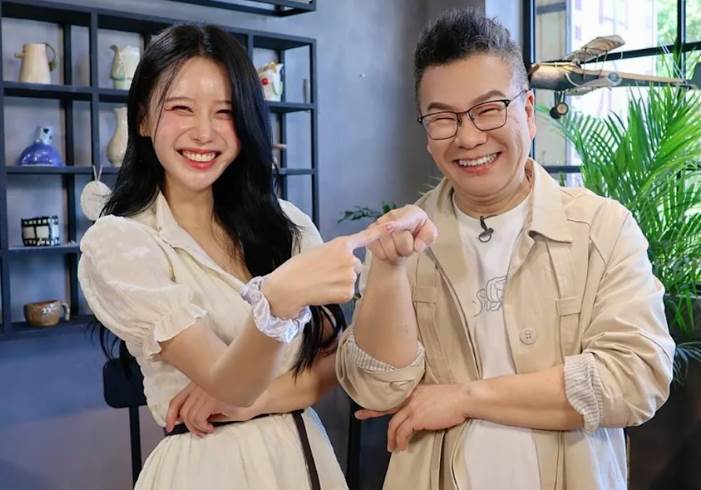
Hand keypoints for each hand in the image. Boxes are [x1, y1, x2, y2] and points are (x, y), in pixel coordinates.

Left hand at [166, 382, 259, 436]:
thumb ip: (202, 405)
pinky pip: (198, 418)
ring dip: (197, 428)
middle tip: (200, 432)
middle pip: (182, 410)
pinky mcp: (214, 398)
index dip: (170, 415)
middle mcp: (202, 384)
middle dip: (187, 426)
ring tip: (208, 430)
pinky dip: (202, 427)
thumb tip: (184, 420)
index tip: (170, 426)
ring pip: (189, 416)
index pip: (177, 399)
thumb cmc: (241, 398)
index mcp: (201, 382)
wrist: (261, 395)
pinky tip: (212, 428)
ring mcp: (207, 390)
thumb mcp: (217, 401)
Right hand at [262, 224, 391, 317]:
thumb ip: (335, 252)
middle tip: (324, 273)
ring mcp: (350, 276)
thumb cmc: (298, 268)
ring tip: (321, 282)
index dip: (377, 233)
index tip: (389, 227)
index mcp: (341, 245)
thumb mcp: (318, 251)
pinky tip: (324, 291)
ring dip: (340, 282)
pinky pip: (347, 293)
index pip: (364, 238)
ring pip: (351, 279)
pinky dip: (337, 294)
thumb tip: (345, 257)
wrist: (288, 288)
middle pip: (356, 265)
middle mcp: (349, 259)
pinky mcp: (348, 293)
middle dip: (344, 270)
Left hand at [354, 384, 468, 451]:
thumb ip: (422, 399)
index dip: (379, 399)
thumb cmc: (453, 397)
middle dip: (371, 412)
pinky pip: (403, 432)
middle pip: (386, 406)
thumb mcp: (432, 393)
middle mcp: (410, 397)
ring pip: (393, 424)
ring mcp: (412, 407)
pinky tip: (402, 447)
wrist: (463, 397)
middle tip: (360, 415)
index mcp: (413, 390)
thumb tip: (420, 410)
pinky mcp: (417, 417)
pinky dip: (400, 441)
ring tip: (392, 447)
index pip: (392, 396)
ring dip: (391, 438)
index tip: (368, 399)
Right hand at [368, 205, 437, 264]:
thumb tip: (416, 246)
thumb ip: (429, 236)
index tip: (389, 227)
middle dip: (407, 249)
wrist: (401, 242)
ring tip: (398, 248)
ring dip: (396, 254)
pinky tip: (388, 250)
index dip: (397, 224)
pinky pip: (379, 252)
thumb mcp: (429, 235)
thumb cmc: (416, 236)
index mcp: (411, 212)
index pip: (405, 219)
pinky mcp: (368, 235)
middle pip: (401, 239)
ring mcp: (379, 224)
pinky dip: (385, 256)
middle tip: (408, 246)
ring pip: (389, 248)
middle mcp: (393, 214)